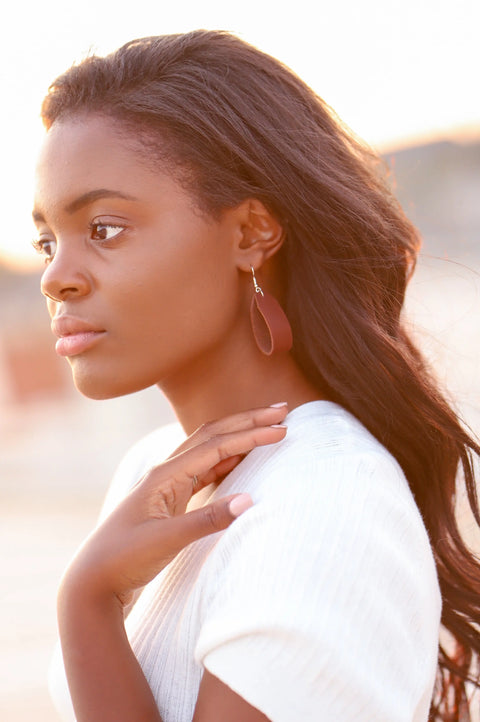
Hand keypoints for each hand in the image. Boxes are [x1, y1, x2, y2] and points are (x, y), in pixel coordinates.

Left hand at [59, 403, 287, 608]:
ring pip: (209, 451)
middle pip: (213, 436)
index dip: (250, 436)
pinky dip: (227, 460)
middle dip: (247, 422)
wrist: (93, 581)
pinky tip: (241, 460)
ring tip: (268, 429)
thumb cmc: (123, 558)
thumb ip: (207, 520)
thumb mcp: (166, 540)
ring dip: (239, 438)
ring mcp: (168, 485)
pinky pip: (205, 471)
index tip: (281, 429)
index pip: (215, 446)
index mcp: (164, 475)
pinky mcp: (171, 501)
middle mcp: (166, 473)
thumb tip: (250, 500)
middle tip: (282, 411)